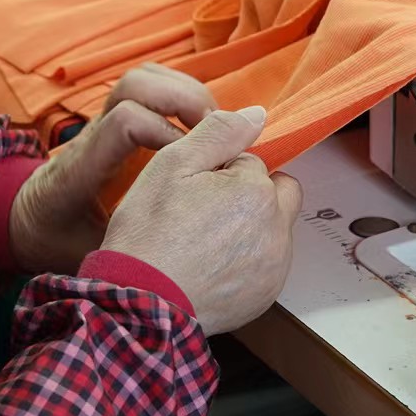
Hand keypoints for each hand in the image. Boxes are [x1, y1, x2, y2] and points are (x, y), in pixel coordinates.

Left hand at [8, 64, 214, 276]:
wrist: (23, 218)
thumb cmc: (56, 239)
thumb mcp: (85, 253)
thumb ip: (122, 251)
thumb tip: (171, 253)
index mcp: (83, 167)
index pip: (123, 124)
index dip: (165, 132)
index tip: (193, 165)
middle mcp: (93, 135)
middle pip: (134, 86)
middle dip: (182, 99)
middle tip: (218, 135)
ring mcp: (104, 122)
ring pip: (142, 78)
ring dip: (184, 91)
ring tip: (214, 126)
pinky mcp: (116, 121)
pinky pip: (148, 87)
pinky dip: (179, 93)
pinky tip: (200, 125)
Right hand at [99, 107, 302, 334]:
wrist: (139, 301)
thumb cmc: (150, 234)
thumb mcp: (173, 165)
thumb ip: (220, 132)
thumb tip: (257, 114)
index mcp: (256, 191)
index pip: (251, 161)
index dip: (219, 171)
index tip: (193, 191)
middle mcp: (277, 228)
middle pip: (275, 193)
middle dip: (248, 195)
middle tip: (205, 212)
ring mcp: (274, 266)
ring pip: (271, 228)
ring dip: (249, 228)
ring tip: (203, 243)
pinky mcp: (266, 294)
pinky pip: (265, 263)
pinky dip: (246, 261)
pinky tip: (211, 267)